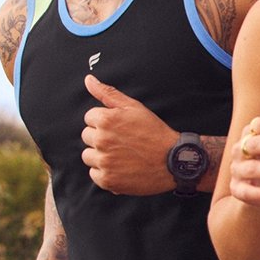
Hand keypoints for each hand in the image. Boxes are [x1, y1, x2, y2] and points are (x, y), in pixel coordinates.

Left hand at [82, 74, 177, 193]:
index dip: (105, 122)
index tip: (119, 128)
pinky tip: (121, 168)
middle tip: (122, 141)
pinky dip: (105, 172)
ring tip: (121, 155)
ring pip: (88, 156)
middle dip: (100, 137)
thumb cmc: (154, 132)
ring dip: (100, 155)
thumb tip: (88, 80)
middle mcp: (102, 140)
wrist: (173, 161)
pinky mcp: (107, 180)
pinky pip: (94, 174)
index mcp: (106, 120)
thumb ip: (108, 93)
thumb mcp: (134, 107)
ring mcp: (104, 161)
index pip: (89, 118)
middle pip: (86, 136)